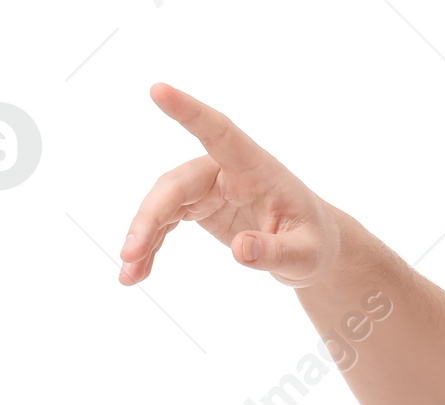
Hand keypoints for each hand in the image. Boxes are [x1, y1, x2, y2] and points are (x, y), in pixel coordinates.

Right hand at [120, 84, 340, 286]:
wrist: (311, 249)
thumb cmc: (314, 243)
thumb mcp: (306, 256)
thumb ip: (277, 252)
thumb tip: (240, 250)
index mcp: (255, 168)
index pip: (220, 132)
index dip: (189, 112)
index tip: (158, 90)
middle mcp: (225, 170)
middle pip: (176, 184)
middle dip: (150, 217)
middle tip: (129, 252)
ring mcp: (208, 188)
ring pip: (164, 204)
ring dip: (144, 236)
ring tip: (129, 272)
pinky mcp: (199, 206)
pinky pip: (166, 222)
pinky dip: (151, 245)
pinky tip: (137, 270)